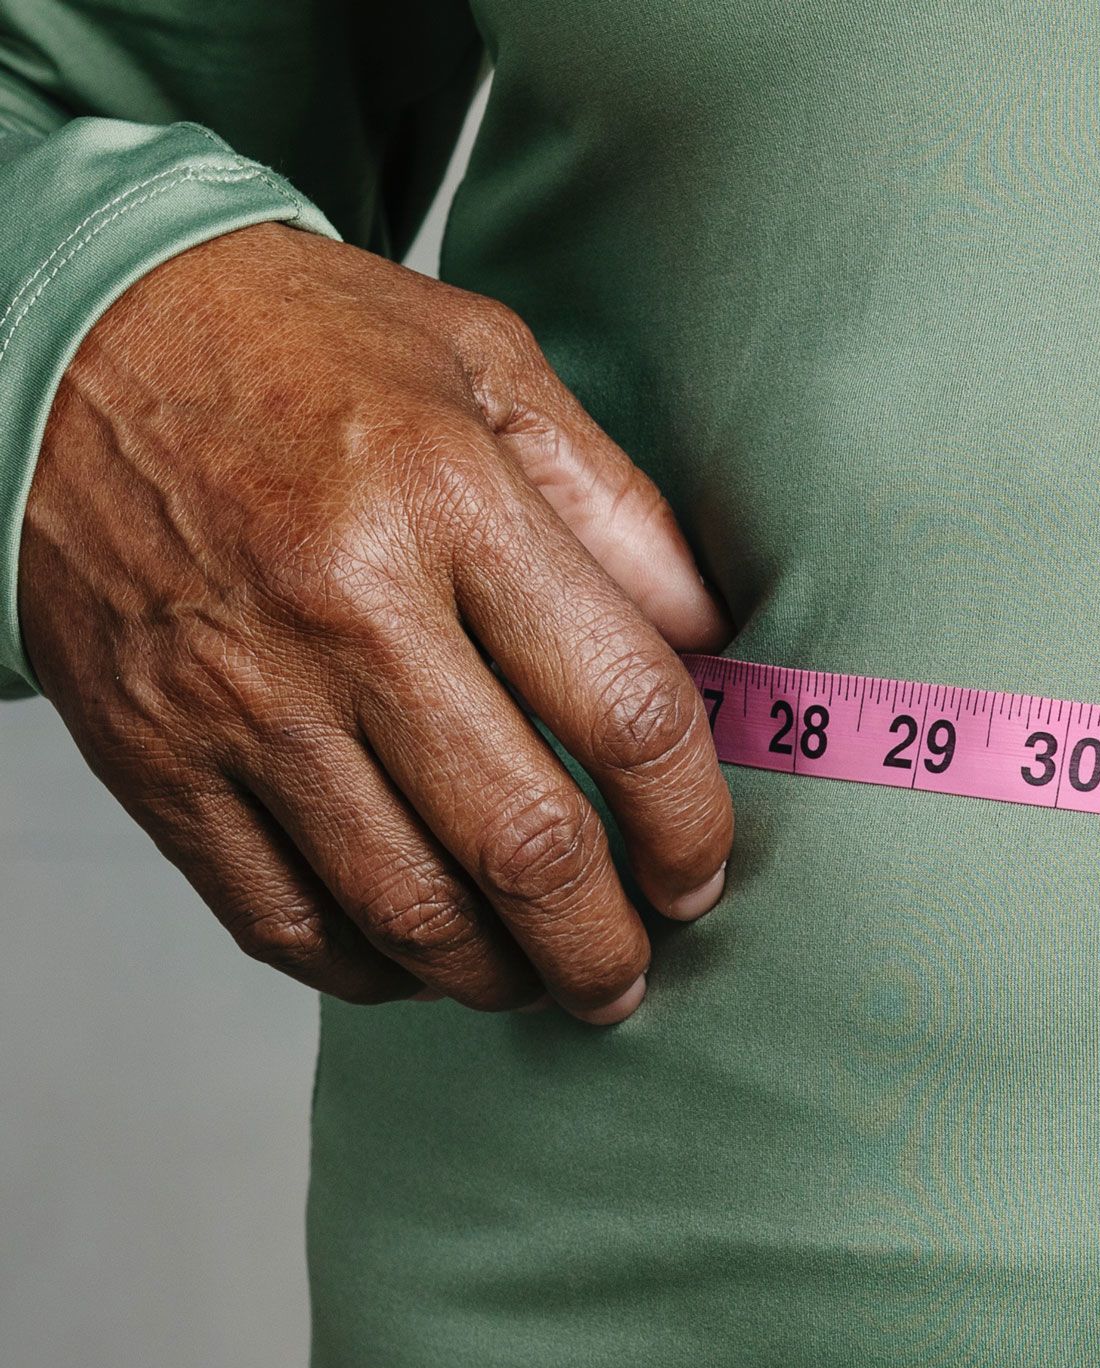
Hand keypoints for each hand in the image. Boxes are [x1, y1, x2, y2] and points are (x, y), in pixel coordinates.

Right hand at [18, 221, 731, 1020]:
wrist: (63, 337)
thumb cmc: (297, 345)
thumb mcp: (488, 366)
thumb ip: (616, 507)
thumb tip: (715, 640)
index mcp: (446, 502)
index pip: (624, 709)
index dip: (690, 819)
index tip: (704, 866)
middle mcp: (343, 612)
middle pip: (524, 842)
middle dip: (605, 940)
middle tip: (636, 967)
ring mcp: (238, 698)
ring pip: (405, 907)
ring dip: (500, 975)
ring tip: (546, 978)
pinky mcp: (151, 758)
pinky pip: (279, 916)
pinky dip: (367, 970)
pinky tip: (422, 960)